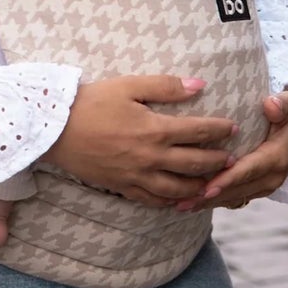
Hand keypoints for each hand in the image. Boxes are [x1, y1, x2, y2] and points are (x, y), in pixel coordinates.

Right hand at [43, 75, 237, 207]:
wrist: (55, 129)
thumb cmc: (91, 102)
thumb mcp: (129, 86)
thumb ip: (166, 86)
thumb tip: (199, 85)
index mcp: (155, 129)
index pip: (199, 131)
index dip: (219, 130)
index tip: (232, 128)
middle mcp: (151, 157)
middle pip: (195, 163)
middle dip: (217, 161)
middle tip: (232, 158)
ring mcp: (137, 176)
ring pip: (178, 188)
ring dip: (200, 186)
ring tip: (212, 182)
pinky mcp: (123, 187)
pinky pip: (153, 201)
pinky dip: (171, 202)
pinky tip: (180, 200)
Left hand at [187, 91, 287, 211]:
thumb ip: (283, 104)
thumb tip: (270, 105)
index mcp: (277, 158)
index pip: (247, 171)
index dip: (226, 181)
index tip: (204, 189)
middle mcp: (272, 176)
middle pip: (237, 190)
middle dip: (209, 198)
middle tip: (180, 202)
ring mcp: (266, 184)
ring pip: (234, 197)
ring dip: (208, 203)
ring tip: (180, 206)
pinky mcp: (259, 186)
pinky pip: (236, 196)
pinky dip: (215, 200)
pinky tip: (193, 202)